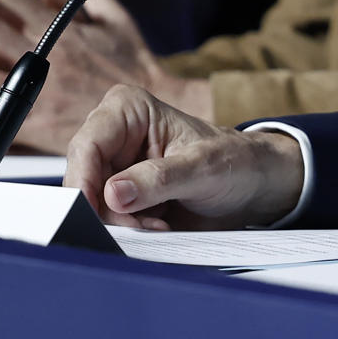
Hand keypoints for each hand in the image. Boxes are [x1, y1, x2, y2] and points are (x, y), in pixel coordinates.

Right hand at [66, 85, 304, 229]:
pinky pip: (106, 217)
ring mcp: (114, 165)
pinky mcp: (120, 193)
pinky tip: (157, 226)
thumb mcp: (203, 168)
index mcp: (128, 108)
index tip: (98, 215)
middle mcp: (113, 133)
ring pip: (92, 203)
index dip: (86, 184)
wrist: (252, 184)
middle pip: (84, 179)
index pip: (87, 146)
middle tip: (145, 226)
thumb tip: (113, 193)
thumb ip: (159, 179)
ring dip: (121, 223)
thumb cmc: (234, 161)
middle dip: (109, 210)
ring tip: (160, 224)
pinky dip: (128, 229)